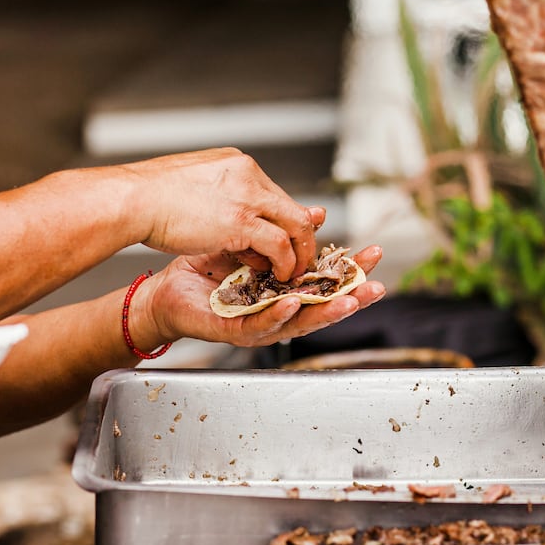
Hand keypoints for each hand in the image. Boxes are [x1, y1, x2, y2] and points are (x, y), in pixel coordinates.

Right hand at [124, 148, 320, 279]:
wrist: (132, 199)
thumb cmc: (147, 195)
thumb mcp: (192, 185)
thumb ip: (218, 195)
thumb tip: (223, 209)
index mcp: (236, 164)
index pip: (273, 193)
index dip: (282, 220)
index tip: (284, 239)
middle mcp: (248, 175)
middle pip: (291, 207)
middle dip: (300, 236)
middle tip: (300, 258)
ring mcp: (248, 196)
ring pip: (295, 224)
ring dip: (298, 252)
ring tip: (293, 271)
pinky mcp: (242, 221)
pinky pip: (279, 244)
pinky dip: (285, 262)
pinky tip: (280, 274)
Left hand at [134, 245, 385, 347]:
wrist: (166, 289)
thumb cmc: (206, 271)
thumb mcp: (249, 244)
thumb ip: (283, 235)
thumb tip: (317, 214)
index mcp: (285, 290)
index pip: (325, 281)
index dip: (351, 270)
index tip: (374, 254)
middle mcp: (277, 311)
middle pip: (322, 306)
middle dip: (351, 296)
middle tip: (377, 284)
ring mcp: (258, 324)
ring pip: (298, 322)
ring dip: (325, 312)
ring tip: (348, 300)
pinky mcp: (233, 331)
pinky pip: (259, 324)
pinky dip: (277, 315)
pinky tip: (292, 303)